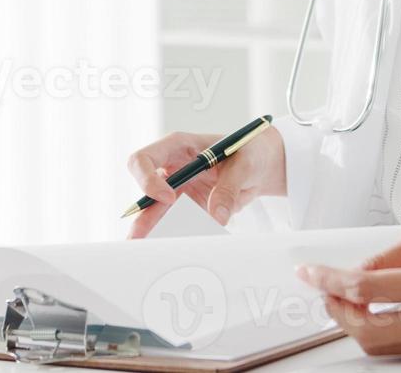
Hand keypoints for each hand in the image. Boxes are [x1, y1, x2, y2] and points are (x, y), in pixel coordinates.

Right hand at [123, 128, 285, 238]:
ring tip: (154, 252)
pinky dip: (182, 237)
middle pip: (146, 193)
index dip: (148, 179)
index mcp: (178, 147)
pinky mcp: (190, 209)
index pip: (144, 160)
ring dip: (157, 233)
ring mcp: (179, 190)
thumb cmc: (249, 151)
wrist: (261, 165)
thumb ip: (229, 188)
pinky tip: (185, 247)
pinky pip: (180, 225)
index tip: (169, 198)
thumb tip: (217, 216)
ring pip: (158, 214)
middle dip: (141, 217)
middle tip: (139, 238)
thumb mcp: (244, 164)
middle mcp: (173, 169)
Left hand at [295, 223, 400, 357]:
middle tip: (325, 288)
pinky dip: (380, 331)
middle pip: (369, 332)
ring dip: (355, 323)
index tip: (309, 272)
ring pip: (382, 347)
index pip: (367, 289)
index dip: (329, 281)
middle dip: (337, 311)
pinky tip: (375, 308)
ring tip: (347, 296)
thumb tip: (355, 274)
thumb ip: (392, 255)